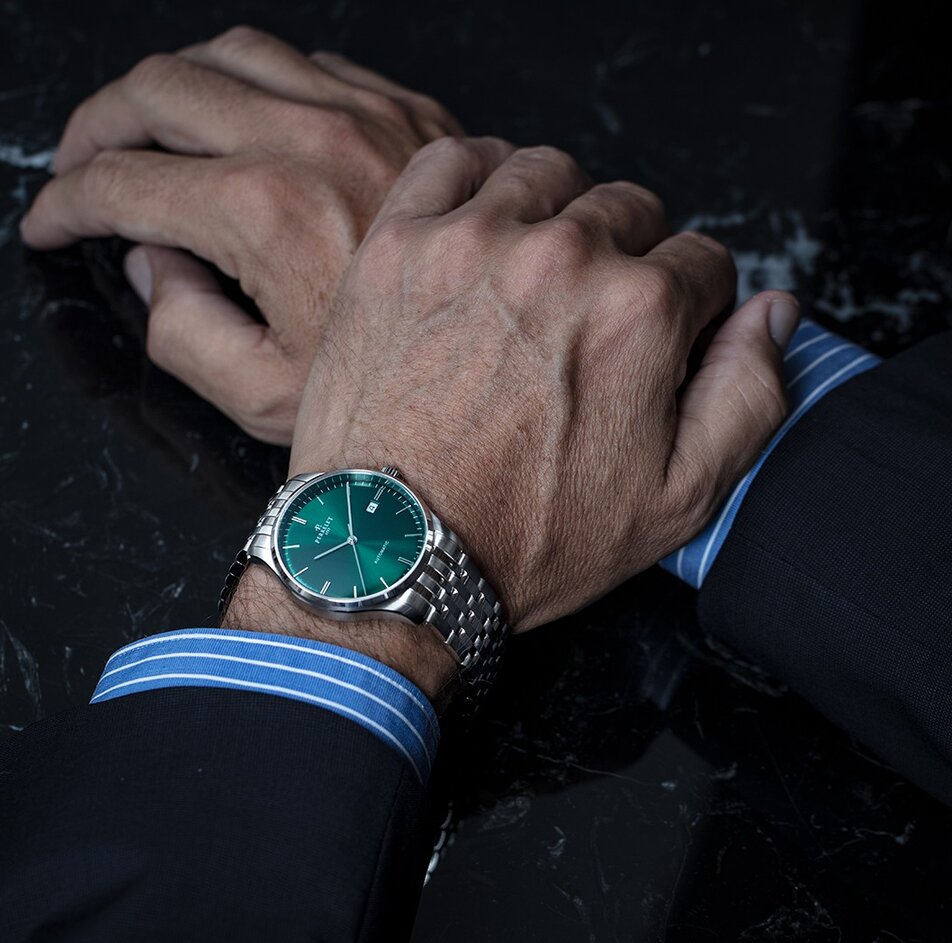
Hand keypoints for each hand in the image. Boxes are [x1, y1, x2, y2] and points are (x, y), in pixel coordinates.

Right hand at [20, 26, 460, 443]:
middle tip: (80, 165)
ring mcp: (368, 116)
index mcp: (265, 212)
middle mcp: (312, 141)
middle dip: (97, 124)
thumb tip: (154, 261)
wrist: (511, 381)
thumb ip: (181, 329)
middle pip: (161, 87)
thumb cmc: (397, 404)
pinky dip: (257, 82)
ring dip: (170, 85)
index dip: (65, 203)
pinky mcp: (412, 114)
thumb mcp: (262, 396)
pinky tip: (247, 122)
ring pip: (232, 52)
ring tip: (146, 130)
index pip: (122, 181)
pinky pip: (311, 63)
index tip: (49, 224)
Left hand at [290, 137, 796, 632]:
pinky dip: (476, 178)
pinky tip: (481, 223)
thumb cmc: (527, 538)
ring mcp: (471, 243)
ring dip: (558, 213)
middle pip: (629, 210)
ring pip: (547, 175)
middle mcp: (562, 258)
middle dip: (627, 262)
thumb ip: (748, 395)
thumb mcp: (677, 500)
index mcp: (640, 313)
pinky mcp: (398, 247)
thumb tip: (774, 311)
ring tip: (536, 279)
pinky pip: (450, 161)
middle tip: (587, 325)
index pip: (702, 261)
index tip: (651, 342)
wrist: (397, 554)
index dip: (688, 306)